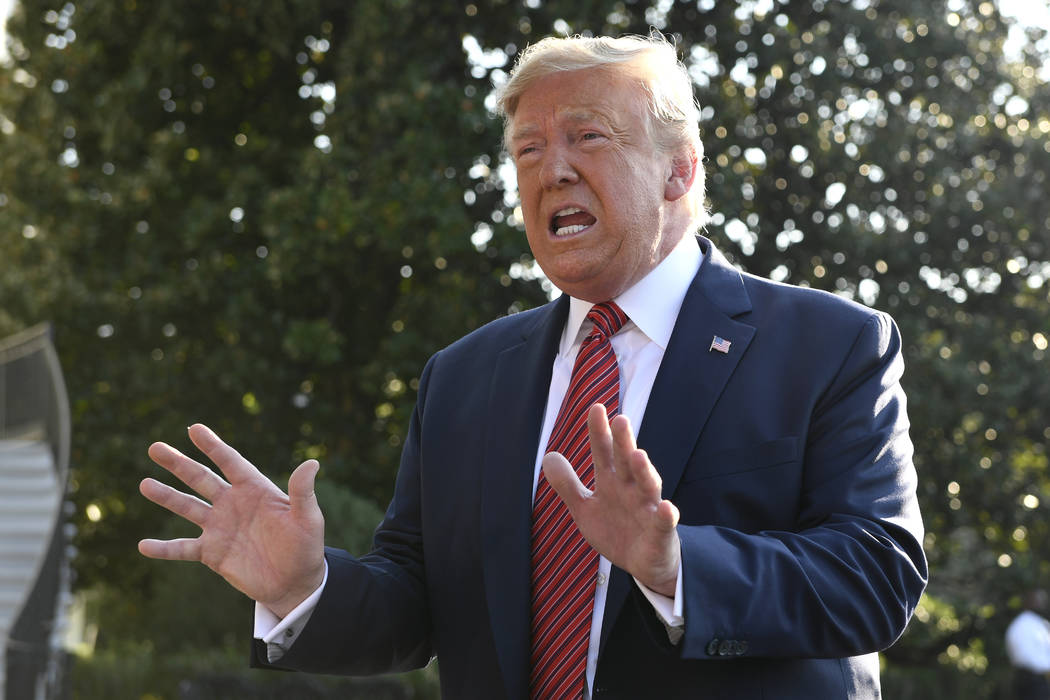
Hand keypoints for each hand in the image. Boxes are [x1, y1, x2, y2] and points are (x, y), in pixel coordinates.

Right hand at [138, 424, 325, 617]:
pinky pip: (183, 549)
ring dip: (166, 496)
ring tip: (144, 484)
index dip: (213, 445)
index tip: (194, 428)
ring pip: (187, 507)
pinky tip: (143, 545)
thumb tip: (312, 463)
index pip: (230, 462)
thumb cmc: (306, 547)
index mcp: (255, 490)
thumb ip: (302, 493)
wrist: (295, 583)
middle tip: (155, 447)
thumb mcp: (308, 519)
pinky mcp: (212, 553)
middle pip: (201, 478)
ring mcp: (219, 527)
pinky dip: (164, 548)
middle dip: (178, 463)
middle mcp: (233, 504)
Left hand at [542, 404, 680, 595]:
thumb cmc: (617, 530)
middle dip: (624, 442)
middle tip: (620, 420)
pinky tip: (666, 507)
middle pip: (627, 462)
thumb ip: (567, 485)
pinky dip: (667, 515)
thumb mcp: (585, 509)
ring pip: (648, 486)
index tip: (596, 408)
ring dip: (644, 472)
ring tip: (638, 455)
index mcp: (612, 482)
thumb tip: (548, 456)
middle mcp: (631, 489)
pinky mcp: (661, 532)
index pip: (604, 452)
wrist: (644, 565)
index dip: (599, 432)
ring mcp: (648, 509)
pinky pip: (665, 523)